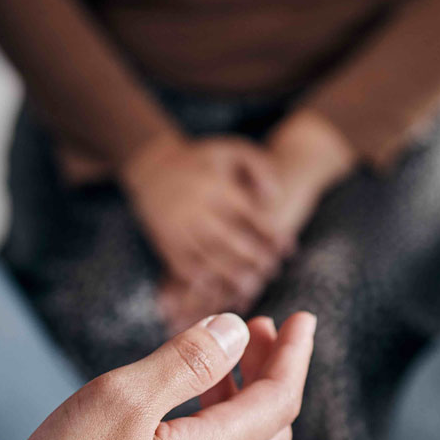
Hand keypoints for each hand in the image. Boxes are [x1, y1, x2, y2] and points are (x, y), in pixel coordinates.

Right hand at [14, 311, 316, 439]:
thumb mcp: (125, 400)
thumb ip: (185, 362)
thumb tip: (234, 329)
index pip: (280, 399)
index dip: (293, 354)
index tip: (302, 318)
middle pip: (269, 425)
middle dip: (271, 371)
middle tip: (256, 330)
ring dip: (242, 396)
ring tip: (218, 357)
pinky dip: (214, 421)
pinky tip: (180, 404)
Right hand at [155, 115, 353, 330]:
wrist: (152, 165)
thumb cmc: (201, 160)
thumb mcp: (232, 150)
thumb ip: (260, 167)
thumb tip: (274, 197)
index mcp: (217, 187)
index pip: (253, 218)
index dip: (273, 237)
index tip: (288, 251)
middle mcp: (197, 209)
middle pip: (233, 243)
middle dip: (256, 261)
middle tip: (272, 271)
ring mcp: (179, 228)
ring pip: (210, 259)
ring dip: (233, 277)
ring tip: (251, 288)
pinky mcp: (165, 241)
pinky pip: (185, 268)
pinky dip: (202, 282)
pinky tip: (218, 290)